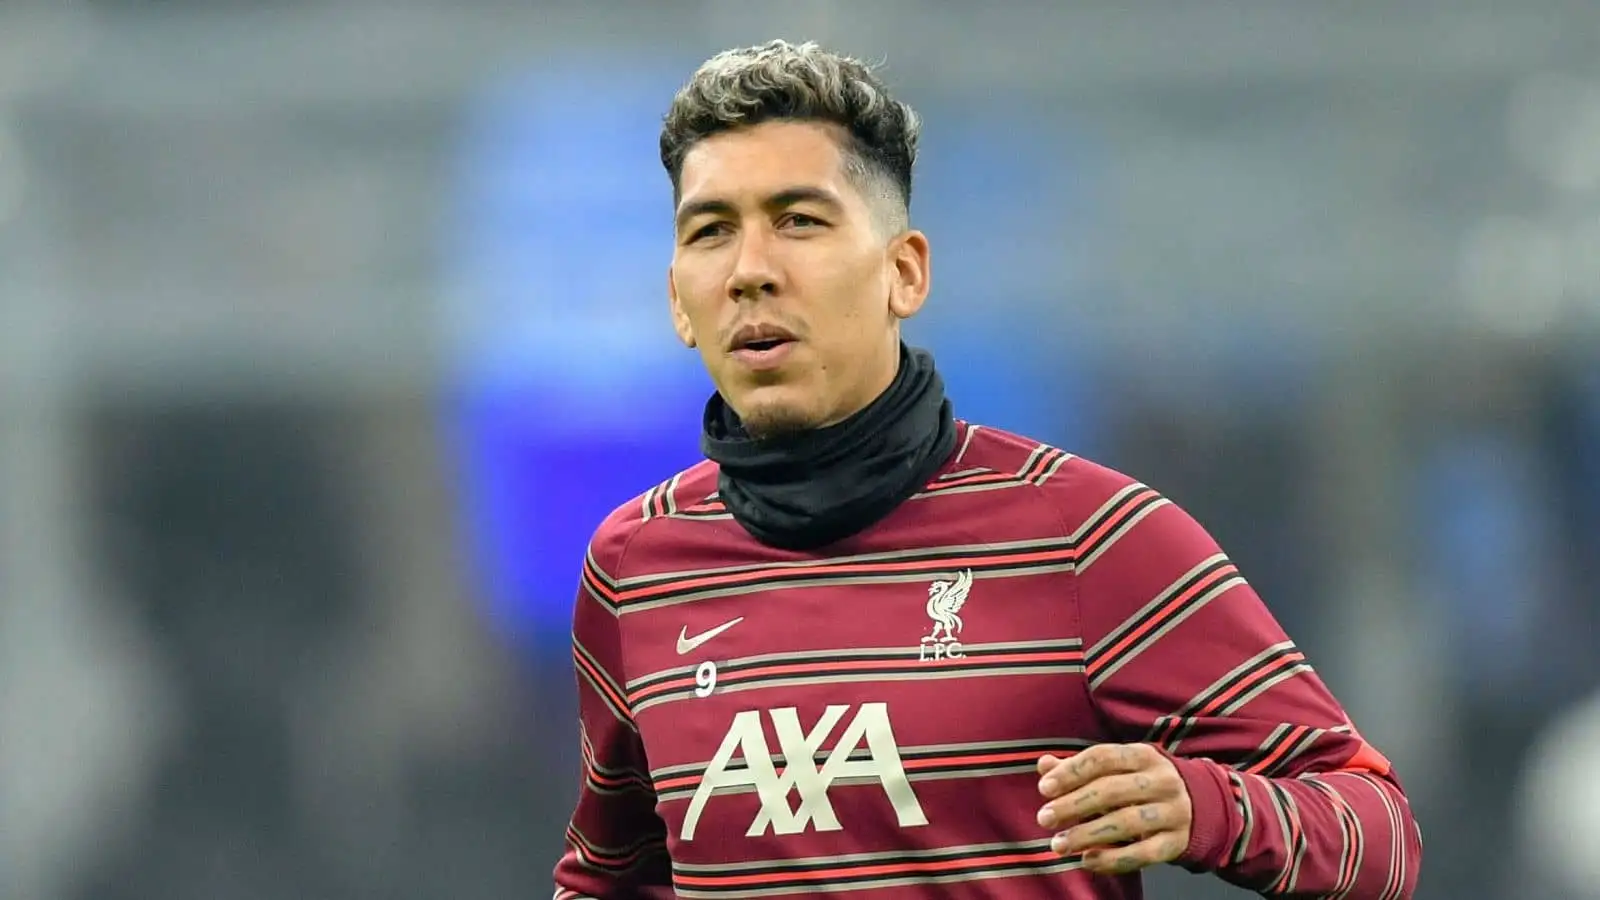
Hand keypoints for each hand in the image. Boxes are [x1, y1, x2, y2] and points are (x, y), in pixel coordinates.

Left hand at [1035, 743, 1191, 875]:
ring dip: (1087, 834)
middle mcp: (1161, 780)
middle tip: (1044, 819)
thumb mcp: (1118, 769)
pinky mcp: (1177, 842)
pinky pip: (1143, 853)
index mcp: (1143, 755)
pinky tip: (1087, 861)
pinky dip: (1113, 859)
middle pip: (1111, 790)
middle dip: (1073, 805)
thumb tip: (1043, 765)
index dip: (1071, 772)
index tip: (1044, 788)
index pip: (1103, 758)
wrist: (1201, 806)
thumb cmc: (1144, 784)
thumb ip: (1080, 769)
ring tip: (1059, 844)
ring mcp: (1173, 812)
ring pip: (1126, 822)